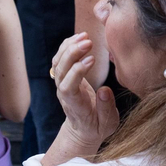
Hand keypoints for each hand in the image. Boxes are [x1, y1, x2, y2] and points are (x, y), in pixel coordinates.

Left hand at [45, 33, 118, 165]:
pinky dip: (67, 46)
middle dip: (72, 53)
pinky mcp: (64, 77)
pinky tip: (79, 37)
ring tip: (85, 35)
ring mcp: (61, 84)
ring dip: (69, 46)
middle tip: (89, 41)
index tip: (92, 59)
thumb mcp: (107, 124)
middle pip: (60, 70)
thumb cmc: (97, 127)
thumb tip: (104, 89)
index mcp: (74, 105)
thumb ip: (106, 108)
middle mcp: (63, 93)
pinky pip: (60, 59)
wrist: (83, 130)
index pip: (68, 86)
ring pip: (58, 62)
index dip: (77, 72)